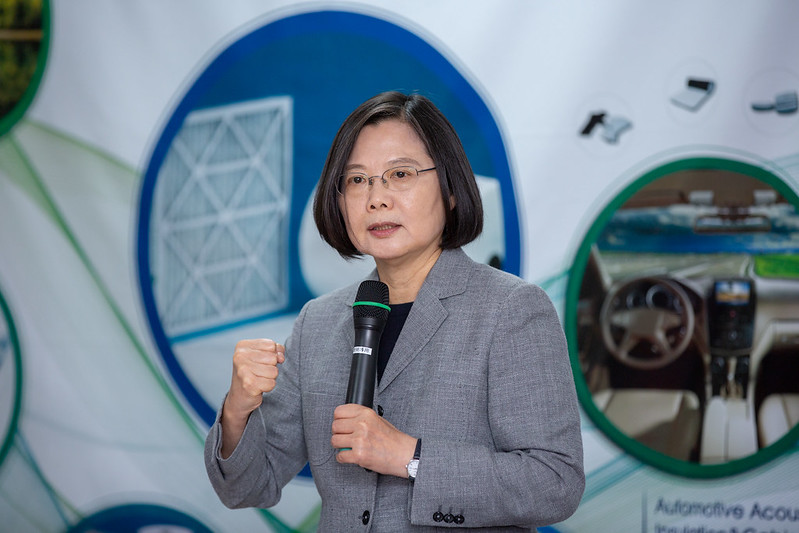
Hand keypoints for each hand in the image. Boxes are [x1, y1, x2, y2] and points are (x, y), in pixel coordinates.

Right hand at [220, 339, 283, 456]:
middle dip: (272, 371)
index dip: (275, 358)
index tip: (264, 366)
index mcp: (242, 345)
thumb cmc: (254, 378)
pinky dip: (267, 390)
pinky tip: (256, 393)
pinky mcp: (247, 384)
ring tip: (257, 385)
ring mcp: (241, 370)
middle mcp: (239, 355)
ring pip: (274, 373)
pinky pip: (271, 384)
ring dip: (270, 382)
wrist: (238, 403)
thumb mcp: (263, 358)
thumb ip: (275, 351)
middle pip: (275, 360)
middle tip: (259, 378)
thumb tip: (282, 355)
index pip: (274, 346)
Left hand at [331, 404, 416, 477]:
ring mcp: (360, 440)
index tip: (341, 425)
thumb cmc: (392, 438)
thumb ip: (360, 417)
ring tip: (348, 447)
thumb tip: (344, 420)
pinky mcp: (359, 455)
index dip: (338, 419)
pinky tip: (350, 456)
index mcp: (366, 413)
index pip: (339, 411)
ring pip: (334, 441)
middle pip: (335, 426)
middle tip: (345, 438)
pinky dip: (343, 458)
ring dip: (339, 446)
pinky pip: (340, 456)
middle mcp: (362, 424)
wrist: (404, 454)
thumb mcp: (377, 419)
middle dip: (338, 433)